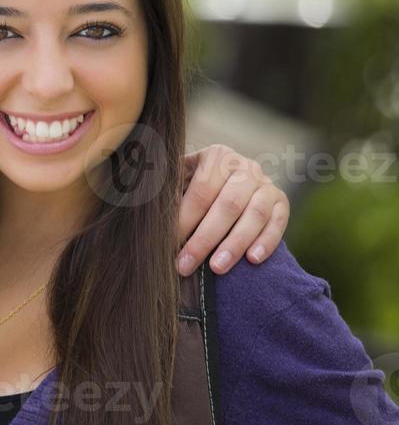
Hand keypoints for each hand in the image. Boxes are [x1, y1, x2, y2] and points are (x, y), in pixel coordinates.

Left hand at [176, 144, 288, 275]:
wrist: (232, 181)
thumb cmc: (195, 184)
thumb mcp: (180, 178)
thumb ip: (166, 185)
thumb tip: (143, 199)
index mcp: (217, 156)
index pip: (202, 190)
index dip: (185, 218)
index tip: (170, 242)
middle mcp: (246, 166)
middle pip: (227, 205)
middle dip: (204, 238)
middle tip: (185, 264)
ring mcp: (266, 184)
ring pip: (253, 216)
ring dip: (234, 245)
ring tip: (216, 268)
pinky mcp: (282, 202)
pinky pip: (278, 224)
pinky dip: (266, 242)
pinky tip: (252, 260)